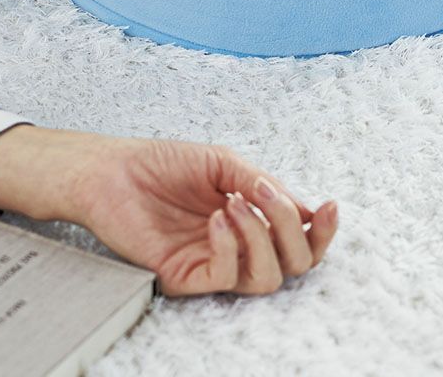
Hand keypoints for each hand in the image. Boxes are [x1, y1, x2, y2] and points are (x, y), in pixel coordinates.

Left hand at [70, 134, 337, 297]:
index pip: (299, 240)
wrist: (112, 170)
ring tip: (233, 202)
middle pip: (293, 265)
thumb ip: (261, 184)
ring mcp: (213, 263)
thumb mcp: (222, 162)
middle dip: (295, 233)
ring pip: (266, 279)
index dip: (321, 231)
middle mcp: (238, 246)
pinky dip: (230, 245)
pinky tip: (217, 217)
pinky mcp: (186, 276)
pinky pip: (226, 277)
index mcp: (251, 219)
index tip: (329, 207)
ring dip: (260, 236)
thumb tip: (302, 208)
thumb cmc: (163, 163)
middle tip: (267, 198)